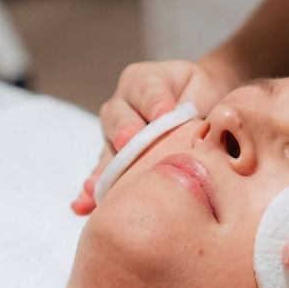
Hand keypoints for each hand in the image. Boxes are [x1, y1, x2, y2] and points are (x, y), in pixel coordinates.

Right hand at [71, 58, 236, 213]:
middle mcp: (123, 105)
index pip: (146, 88)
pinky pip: (104, 175)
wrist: (203, 110)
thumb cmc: (204, 99)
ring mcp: (114, 134)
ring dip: (104, 167)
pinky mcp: (114, 161)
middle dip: (124, 131)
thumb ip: (197, 109)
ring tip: (97, 184)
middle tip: (129, 142)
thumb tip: (198, 129)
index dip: (154, 101)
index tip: (164, 113)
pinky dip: (93, 191)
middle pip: (117, 116)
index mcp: (145, 82)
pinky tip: (83, 206)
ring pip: (107, 148)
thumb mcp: (205, 94)